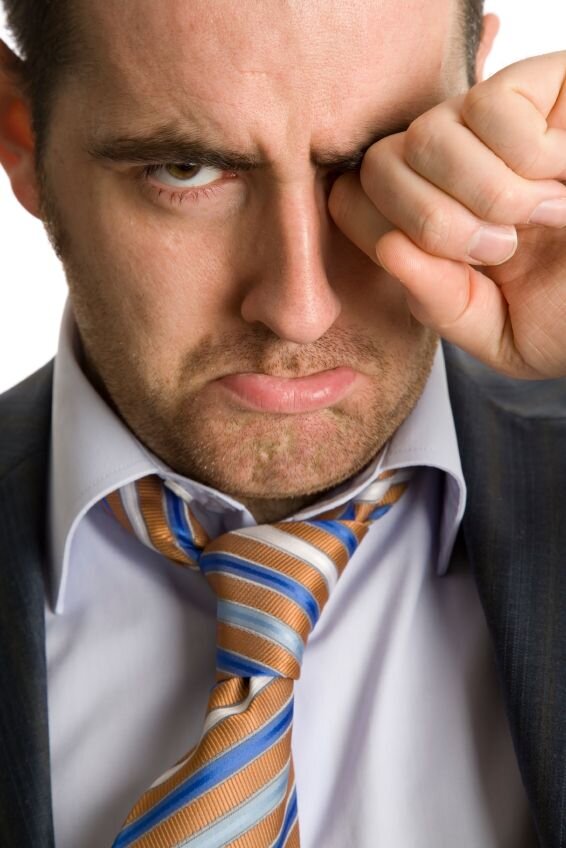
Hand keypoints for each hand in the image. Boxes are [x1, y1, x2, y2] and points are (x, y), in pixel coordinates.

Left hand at [329, 52, 565, 378]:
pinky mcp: (535, 87)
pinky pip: (490, 109)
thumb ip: (439, 305)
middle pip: (380, 165)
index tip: (452, 268)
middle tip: (499, 251)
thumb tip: (391, 251)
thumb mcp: (499, 333)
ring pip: (427, 134)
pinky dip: (528, 157)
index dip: (381, 234)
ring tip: (539, 218)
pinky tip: (562, 172)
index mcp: (428, 222)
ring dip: (486, 195)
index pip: (351, 201)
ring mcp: (486, 125)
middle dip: (433, 223)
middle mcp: (446, 167)